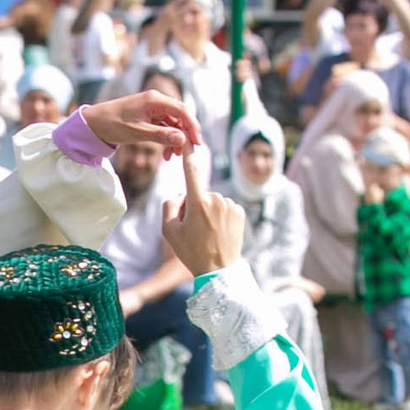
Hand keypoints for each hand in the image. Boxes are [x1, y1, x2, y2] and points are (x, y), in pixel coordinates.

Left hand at [83, 90, 201, 155]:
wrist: (93, 123)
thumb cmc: (112, 124)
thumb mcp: (137, 132)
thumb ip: (160, 135)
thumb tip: (182, 139)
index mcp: (154, 100)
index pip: (182, 110)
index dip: (192, 126)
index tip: (196, 142)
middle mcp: (156, 101)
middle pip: (180, 116)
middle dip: (185, 134)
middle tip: (187, 152)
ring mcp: (153, 108)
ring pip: (173, 123)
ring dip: (176, 139)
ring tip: (172, 157)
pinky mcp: (149, 116)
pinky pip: (164, 126)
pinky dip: (167, 138)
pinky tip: (166, 153)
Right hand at [159, 143, 245, 275]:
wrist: (219, 271)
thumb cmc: (191, 252)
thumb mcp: (169, 231)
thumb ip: (169, 205)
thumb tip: (181, 193)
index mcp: (198, 202)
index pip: (191, 171)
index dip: (188, 153)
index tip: (188, 139)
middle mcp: (216, 199)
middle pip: (199, 193)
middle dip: (194, 205)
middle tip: (194, 230)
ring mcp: (230, 204)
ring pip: (212, 201)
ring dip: (208, 212)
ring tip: (208, 234)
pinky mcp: (240, 211)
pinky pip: (224, 207)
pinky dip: (220, 216)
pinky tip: (219, 232)